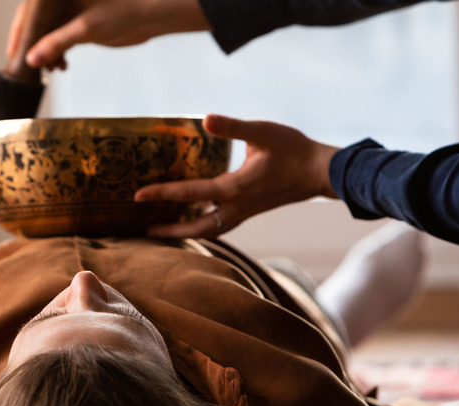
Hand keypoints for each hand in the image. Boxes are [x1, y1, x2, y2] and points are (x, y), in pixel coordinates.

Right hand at [6, 0, 210, 69]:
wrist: (151, 16)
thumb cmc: (124, 10)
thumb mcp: (85, 28)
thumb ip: (57, 43)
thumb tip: (33, 59)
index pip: (30, 9)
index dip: (19, 30)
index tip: (13, 51)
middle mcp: (62, 0)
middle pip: (38, 24)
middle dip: (33, 45)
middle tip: (29, 66)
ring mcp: (71, 12)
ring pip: (48, 34)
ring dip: (46, 53)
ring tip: (50, 69)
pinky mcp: (80, 25)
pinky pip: (60, 41)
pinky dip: (58, 54)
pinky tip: (61, 66)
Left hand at [134, 114, 339, 237]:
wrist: (321, 172)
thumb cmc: (293, 149)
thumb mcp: (262, 132)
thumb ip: (232, 127)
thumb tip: (206, 119)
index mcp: (234, 188)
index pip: (189, 193)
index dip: (162, 193)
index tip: (137, 196)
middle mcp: (236, 206)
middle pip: (196, 228)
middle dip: (170, 230)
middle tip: (145, 229)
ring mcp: (245, 212)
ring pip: (209, 231)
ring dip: (186, 233)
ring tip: (164, 230)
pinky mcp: (251, 211)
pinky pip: (221, 225)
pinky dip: (203, 227)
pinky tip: (195, 218)